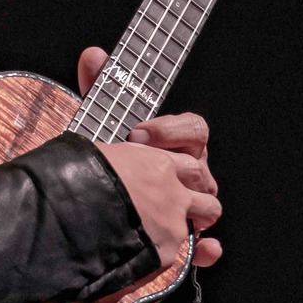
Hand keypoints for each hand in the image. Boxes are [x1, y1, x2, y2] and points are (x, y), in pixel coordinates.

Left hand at [76, 45, 222, 271]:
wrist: (93, 201)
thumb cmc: (109, 160)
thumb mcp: (103, 123)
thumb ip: (101, 88)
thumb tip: (93, 54)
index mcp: (177, 143)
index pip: (192, 128)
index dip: (169, 129)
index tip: (137, 133)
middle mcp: (190, 173)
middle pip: (201, 168)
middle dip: (175, 168)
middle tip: (142, 170)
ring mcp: (190, 206)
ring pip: (208, 204)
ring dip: (192, 206)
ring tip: (166, 210)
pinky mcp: (181, 239)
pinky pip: (207, 246)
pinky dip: (208, 249)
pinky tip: (204, 249)